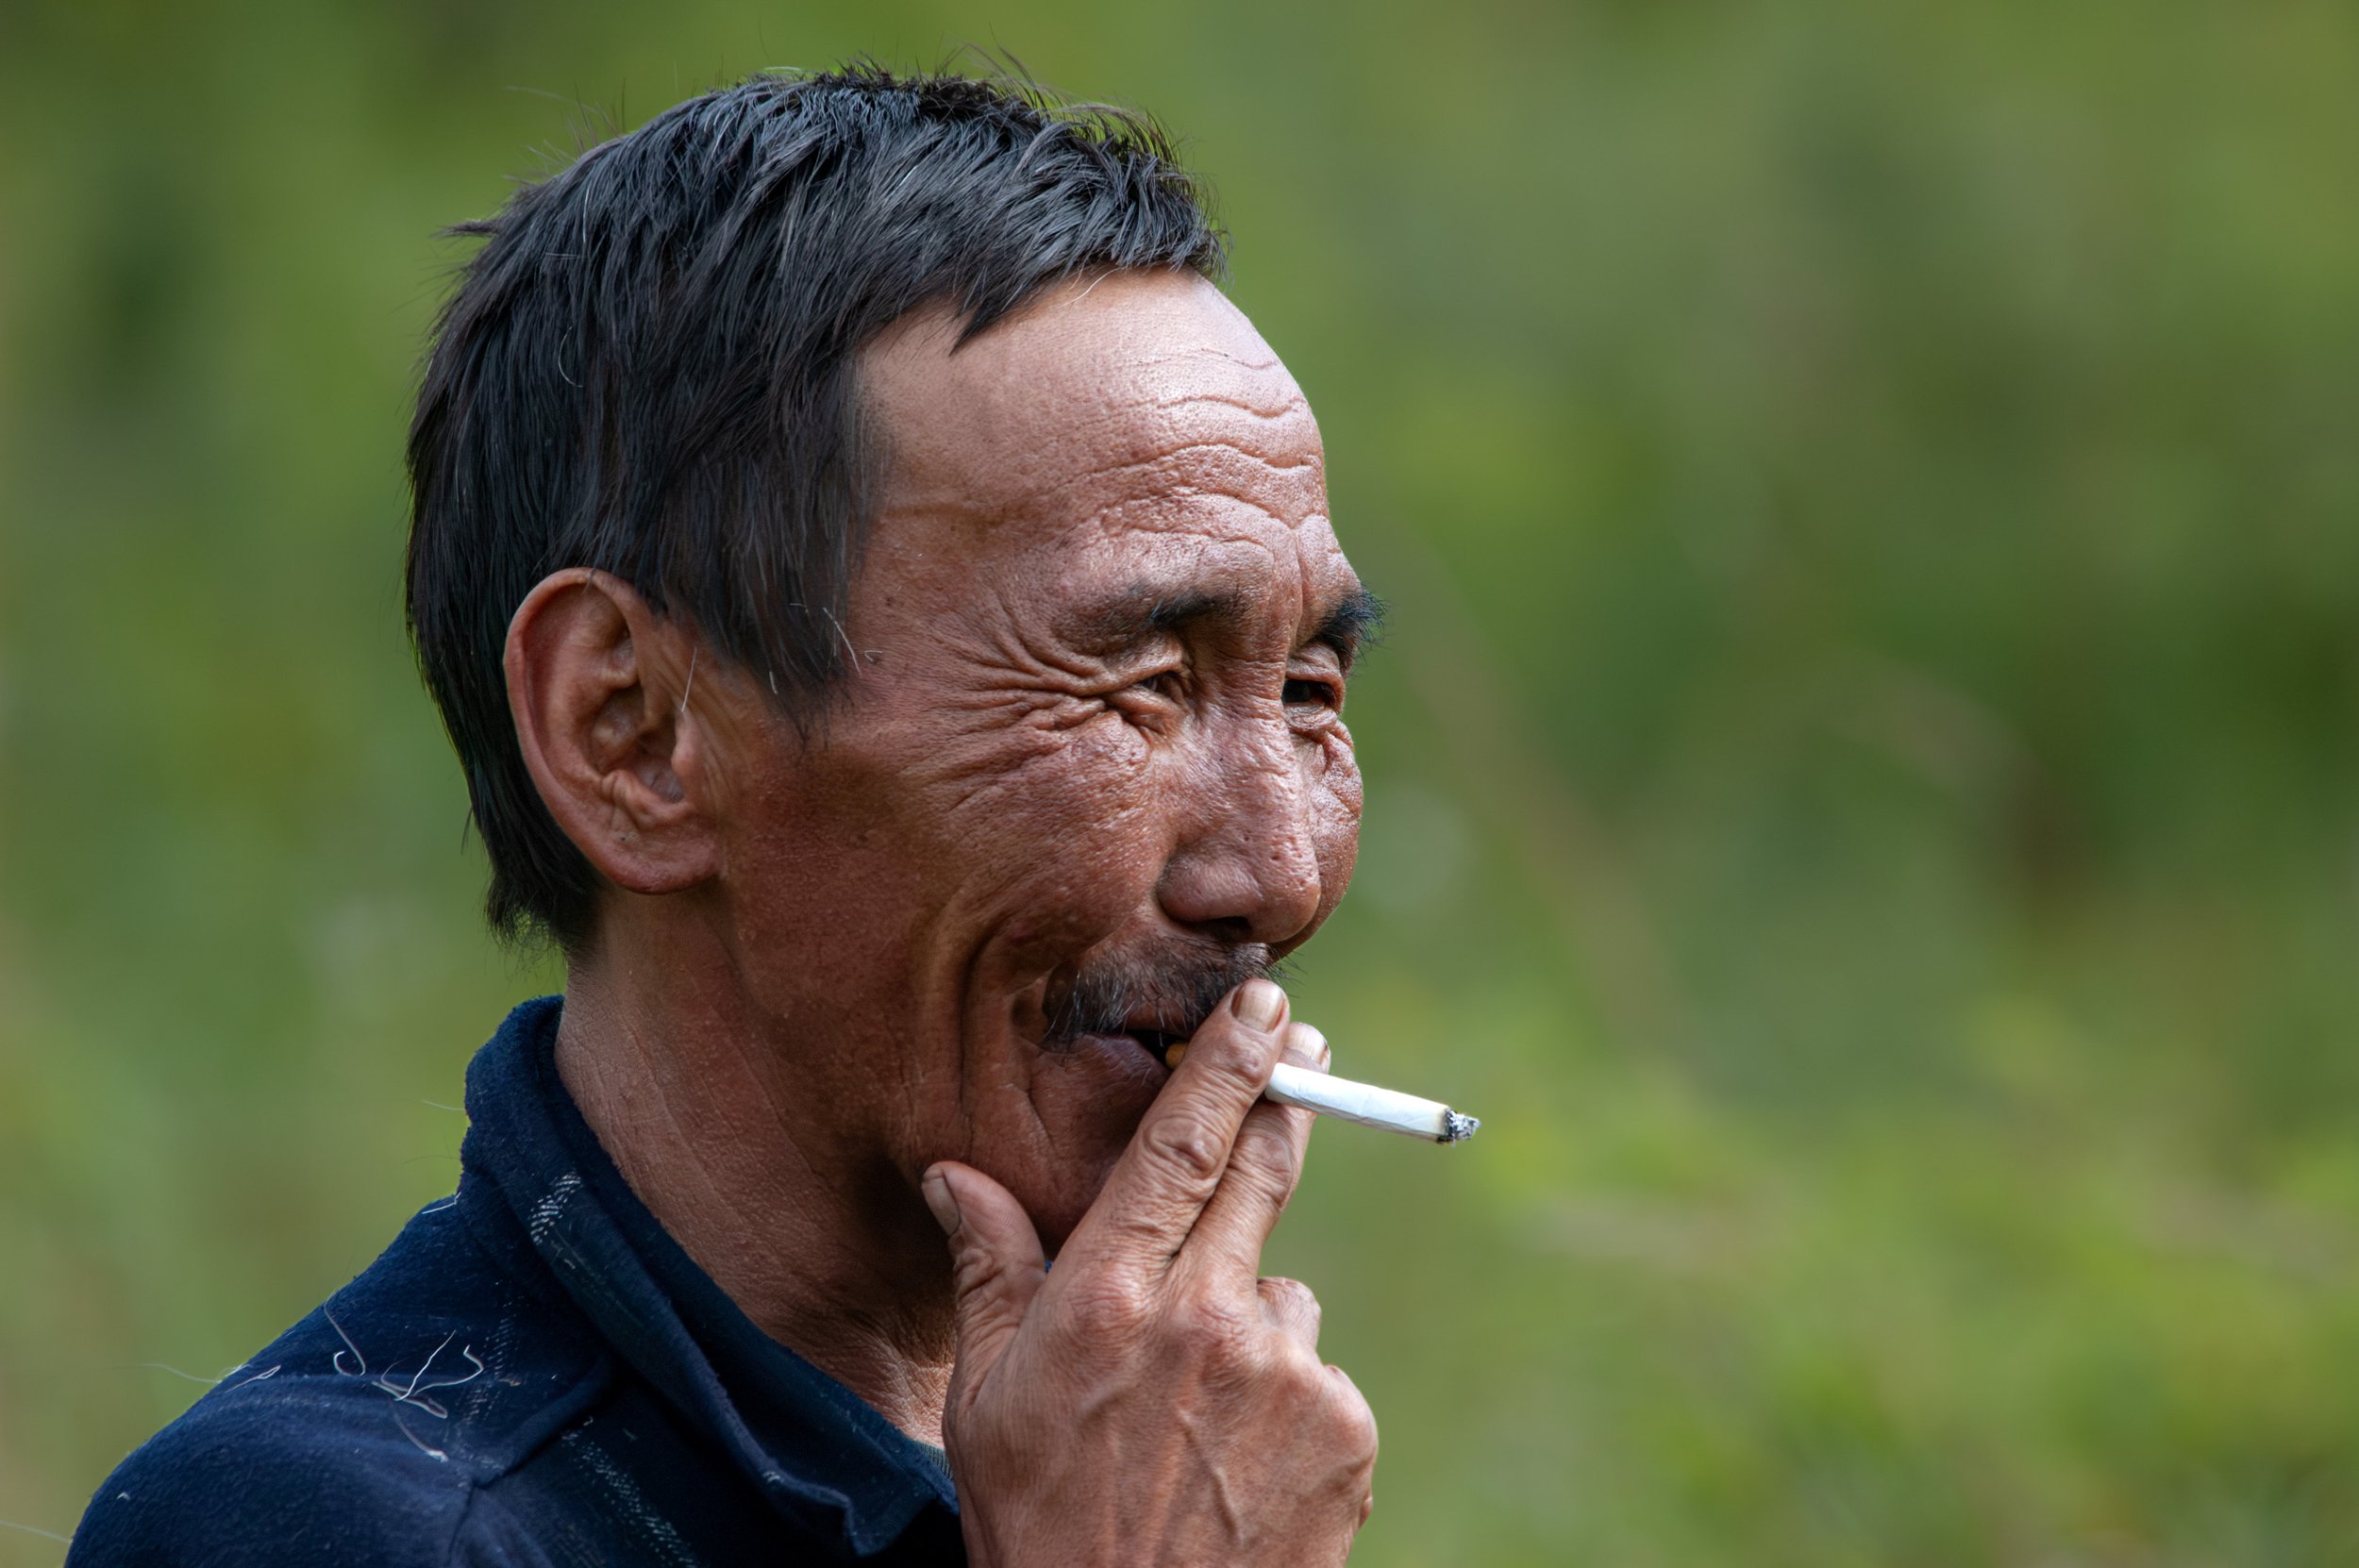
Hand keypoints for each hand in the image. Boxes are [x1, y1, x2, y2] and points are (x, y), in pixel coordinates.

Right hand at [923, 978, 1376, 1565]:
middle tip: (1304, 1059)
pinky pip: (1316, 1370)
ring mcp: (1287, 1374)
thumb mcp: (986, 1406)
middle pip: (1260, 1174)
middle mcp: (1206, 1320)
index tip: (1268, 1004)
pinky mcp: (1345, 1429)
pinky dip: (1286, 1394)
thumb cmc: (1040, 1531)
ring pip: (1281, 1292)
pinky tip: (1238, 1460)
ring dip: (1250, 1317)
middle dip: (1279, 1108)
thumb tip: (954, 1174)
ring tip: (1196, 1413)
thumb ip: (989, 1272)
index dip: (1232, 1062)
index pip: (1182, 1146)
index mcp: (1108, 1300)